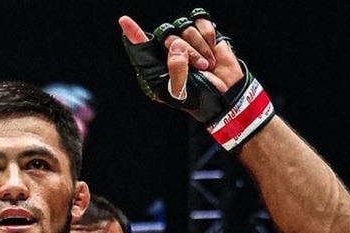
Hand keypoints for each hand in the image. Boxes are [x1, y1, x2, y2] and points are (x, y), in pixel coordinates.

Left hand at [119, 8, 274, 150]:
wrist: (225, 92)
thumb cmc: (198, 96)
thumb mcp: (181, 92)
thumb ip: (176, 70)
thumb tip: (176, 44)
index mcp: (155, 67)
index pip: (141, 48)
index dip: (133, 33)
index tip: (124, 21)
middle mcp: (166, 51)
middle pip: (167, 36)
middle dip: (188, 52)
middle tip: (200, 67)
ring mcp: (183, 39)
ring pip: (185, 27)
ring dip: (201, 48)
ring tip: (207, 65)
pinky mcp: (200, 32)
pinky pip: (200, 21)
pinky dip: (208, 36)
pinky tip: (212, 49)